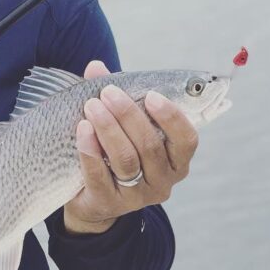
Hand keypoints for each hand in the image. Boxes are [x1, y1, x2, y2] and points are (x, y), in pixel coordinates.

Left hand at [62, 60, 198, 234]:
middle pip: (151, 147)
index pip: (187, 140)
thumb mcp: (120, 123)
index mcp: (176, 159)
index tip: (151, 95)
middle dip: (129, 115)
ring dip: (108, 129)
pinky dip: (90, 150)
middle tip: (108, 93)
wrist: (91, 195)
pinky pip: (99, 175)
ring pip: (126, 160)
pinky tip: (82, 129)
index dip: (172, 118)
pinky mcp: (109, 203)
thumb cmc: (113, 149)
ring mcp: (137, 196)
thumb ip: (113, 96)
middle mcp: (163, 180)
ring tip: (91, 106)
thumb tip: (96, 67)